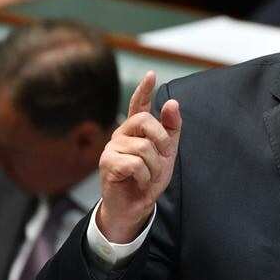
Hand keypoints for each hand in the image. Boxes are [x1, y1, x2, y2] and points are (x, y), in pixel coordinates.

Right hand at [97, 71, 181, 242]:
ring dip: (154, 167)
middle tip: (160, 159)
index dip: (145, 89)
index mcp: (136, 130)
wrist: (136, 206)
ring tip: (147, 176)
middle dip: (161, 142)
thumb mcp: (167, 153)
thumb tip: (172, 102)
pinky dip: (145, 176)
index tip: (151, 74)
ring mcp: (112, 147)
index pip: (140, 105)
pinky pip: (136, 163)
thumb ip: (171, 129)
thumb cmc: (149, 178)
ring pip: (144, 147)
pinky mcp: (107, 163)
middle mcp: (122, 134)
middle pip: (146, 122)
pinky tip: (139, 182)